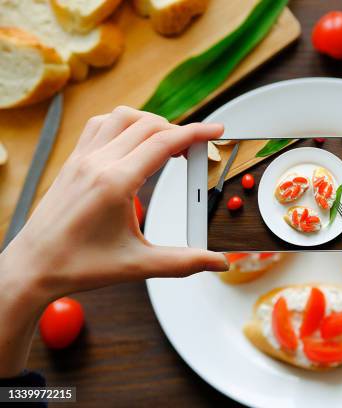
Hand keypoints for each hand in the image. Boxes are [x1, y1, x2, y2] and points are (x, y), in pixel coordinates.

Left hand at [0, 106, 227, 375]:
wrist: (34, 267)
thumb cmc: (77, 265)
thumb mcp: (139, 265)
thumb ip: (184, 262)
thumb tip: (218, 262)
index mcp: (115, 183)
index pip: (164, 143)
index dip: (196, 133)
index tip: (216, 130)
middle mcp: (97, 163)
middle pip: (148, 125)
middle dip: (179, 131)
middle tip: (197, 149)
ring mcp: (82, 159)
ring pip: (122, 117)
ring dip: (150, 122)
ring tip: (167, 142)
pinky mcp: (73, 161)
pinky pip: (100, 125)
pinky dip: (123, 123)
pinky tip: (132, 141)